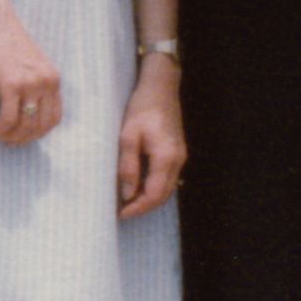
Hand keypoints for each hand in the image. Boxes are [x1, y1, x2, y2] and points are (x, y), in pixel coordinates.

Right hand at [0, 1, 61, 145]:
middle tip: (11, 141)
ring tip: (1, 136)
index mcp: (54, 78)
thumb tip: (30, 112)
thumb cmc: (8, 42)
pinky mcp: (11, 83)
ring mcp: (30, 83)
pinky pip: (9, 117)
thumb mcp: (32, 64)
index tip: (26, 136)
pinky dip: (2, 128)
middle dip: (26, 139)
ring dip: (12, 136)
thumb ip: (36, 84)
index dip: (40, 133)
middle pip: (42, 125)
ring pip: (25, 124)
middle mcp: (46, 82)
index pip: (55, 118)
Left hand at [116, 56, 185, 218]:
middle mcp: (178, 160)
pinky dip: (154, 186)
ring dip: (149, 198)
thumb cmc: (142, 107)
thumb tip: (127, 194)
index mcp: (166, 157)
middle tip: (122, 211)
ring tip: (128, 201)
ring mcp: (180, 155)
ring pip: (167, 188)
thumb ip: (128, 166)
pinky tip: (139, 184)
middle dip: (143, 207)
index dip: (138, 208)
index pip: (154, 194)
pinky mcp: (177, 151)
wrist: (161, 86)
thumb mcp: (128, 135)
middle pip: (163, 195)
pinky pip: (168, 177)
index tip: (120, 214)